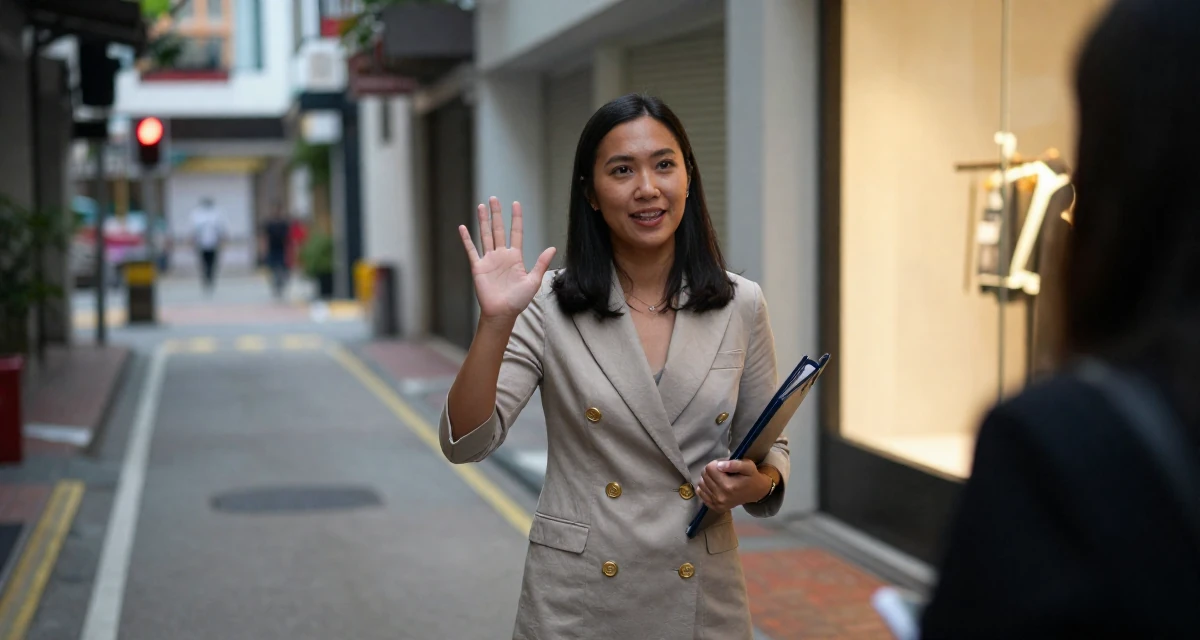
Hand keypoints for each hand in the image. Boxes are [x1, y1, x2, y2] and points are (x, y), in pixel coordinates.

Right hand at [458, 197, 555, 320]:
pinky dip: (467, 239)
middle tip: (494, 199)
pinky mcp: (478, 267)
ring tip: (482, 206)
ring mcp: (489, 260)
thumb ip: (541, 264)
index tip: (516, 203)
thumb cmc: (518, 300)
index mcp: (515, 257)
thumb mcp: (533, 281)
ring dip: (483, 221)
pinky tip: (463, 228)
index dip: (516, 218)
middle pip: (499, 230)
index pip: (516, 232)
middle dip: (497, 214)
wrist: (502, 313)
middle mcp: (502, 255)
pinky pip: (472, 250)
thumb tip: (552, 248)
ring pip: (485, 235)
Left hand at [696, 459, 771, 513]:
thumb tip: (719, 465)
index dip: (716, 463)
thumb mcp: (748, 466)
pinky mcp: (715, 507)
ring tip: (719, 478)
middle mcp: (721, 496)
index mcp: (729, 486)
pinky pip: (701, 493)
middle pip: (704, 475)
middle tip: (722, 471)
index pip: (710, 468)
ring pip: (701, 483)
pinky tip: (714, 485)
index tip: (724, 465)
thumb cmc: (752, 477)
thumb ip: (734, 464)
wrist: (756, 493)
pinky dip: (705, 487)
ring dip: (707, 478)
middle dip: (711, 470)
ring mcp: (717, 503)